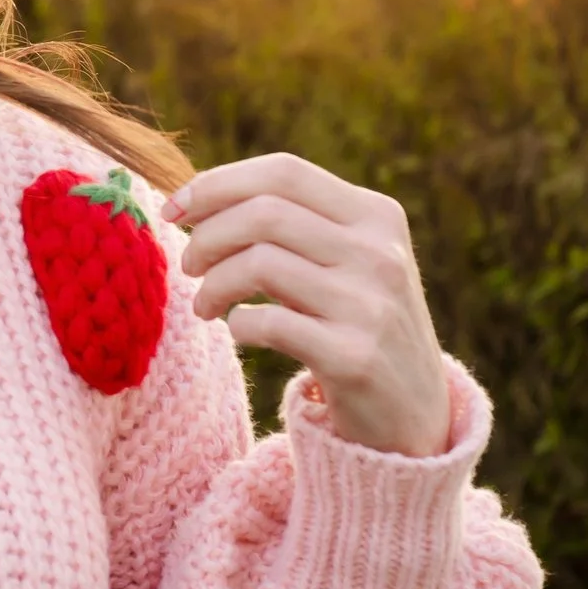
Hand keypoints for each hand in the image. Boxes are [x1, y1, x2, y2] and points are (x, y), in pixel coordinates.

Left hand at [160, 154, 451, 457]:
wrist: (412, 416)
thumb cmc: (354, 325)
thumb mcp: (345, 262)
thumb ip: (291, 225)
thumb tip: (195, 197)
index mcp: (376, 215)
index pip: (284, 172)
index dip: (218, 183)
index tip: (175, 209)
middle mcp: (379, 253)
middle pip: (264, 212)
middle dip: (207, 236)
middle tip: (189, 265)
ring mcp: (371, 305)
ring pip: (259, 264)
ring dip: (213, 284)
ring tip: (205, 305)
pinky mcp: (355, 358)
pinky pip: (269, 323)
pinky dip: (238, 324)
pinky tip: (239, 331)